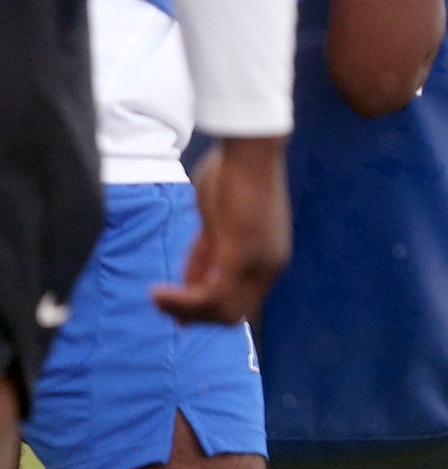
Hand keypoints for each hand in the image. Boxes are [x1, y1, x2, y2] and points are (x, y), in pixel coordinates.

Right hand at [152, 136, 291, 323]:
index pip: (239, 301)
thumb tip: (191, 283)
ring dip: (184, 311)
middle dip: (194, 316)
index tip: (174, 303)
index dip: (205, 308)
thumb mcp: (218, 224)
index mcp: (268, 259)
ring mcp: (258, 263)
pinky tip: (158, 293)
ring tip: (156, 297)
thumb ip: (208, 254)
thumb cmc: (234, 177)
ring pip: (221, 311)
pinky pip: (211, 296)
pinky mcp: (241, 255)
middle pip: (232, 314)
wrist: (250, 152)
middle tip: (163, 307)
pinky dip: (182, 301)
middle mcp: (270, 266)